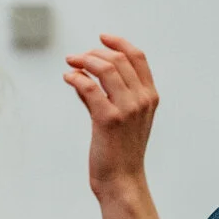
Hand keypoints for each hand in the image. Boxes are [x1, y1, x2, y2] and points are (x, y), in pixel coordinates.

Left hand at [65, 34, 158, 196]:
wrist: (122, 180)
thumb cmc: (120, 150)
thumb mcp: (123, 117)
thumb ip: (106, 94)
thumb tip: (82, 74)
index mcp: (150, 96)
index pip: (137, 57)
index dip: (119, 43)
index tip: (102, 38)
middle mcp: (142, 100)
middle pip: (118, 59)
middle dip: (94, 53)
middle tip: (76, 57)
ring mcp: (127, 109)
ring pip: (105, 68)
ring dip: (84, 61)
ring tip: (71, 64)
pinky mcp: (108, 119)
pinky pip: (88, 86)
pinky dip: (75, 77)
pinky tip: (68, 78)